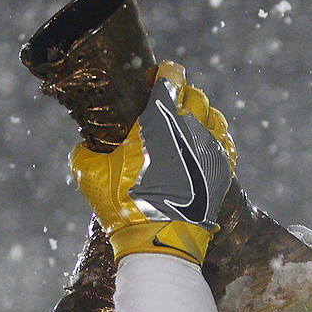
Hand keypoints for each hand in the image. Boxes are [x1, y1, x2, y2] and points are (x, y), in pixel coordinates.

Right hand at [69, 60, 235, 264]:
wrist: (160, 239)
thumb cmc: (123, 205)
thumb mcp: (89, 174)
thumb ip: (85, 151)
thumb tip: (85, 145)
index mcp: (158, 119)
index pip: (170, 79)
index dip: (166, 72)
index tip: (161, 74)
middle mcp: (189, 127)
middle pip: (195, 95)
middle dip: (184, 94)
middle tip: (173, 102)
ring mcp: (210, 148)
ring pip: (215, 116)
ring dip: (203, 114)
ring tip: (191, 122)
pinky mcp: (222, 170)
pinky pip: (226, 141)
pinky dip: (217, 137)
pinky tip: (207, 142)